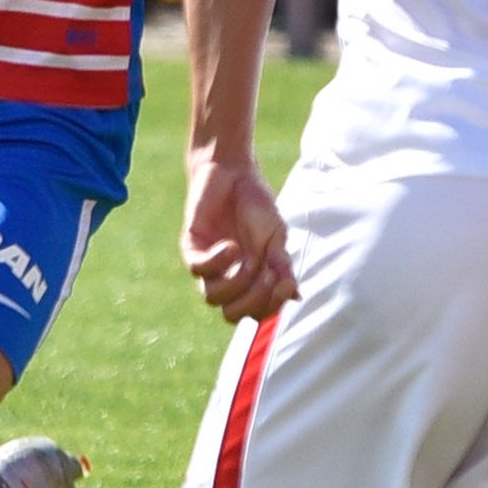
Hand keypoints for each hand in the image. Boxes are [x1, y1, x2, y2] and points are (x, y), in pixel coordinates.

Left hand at [180, 154, 297, 325]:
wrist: (234, 173)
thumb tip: (295, 296)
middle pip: (231, 314)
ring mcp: (208, 265)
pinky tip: (231, 246)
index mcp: (250, 280)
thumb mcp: (276, 237)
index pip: (256, 313)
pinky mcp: (192, 247)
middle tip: (267, 276)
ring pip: (212, 298)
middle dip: (252, 302)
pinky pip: (198, 269)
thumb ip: (282, 265)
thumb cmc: (257, 206)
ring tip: (249, 260)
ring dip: (236, 283)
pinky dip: (218, 262)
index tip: (284, 283)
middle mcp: (228, 277)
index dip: (270, 306)